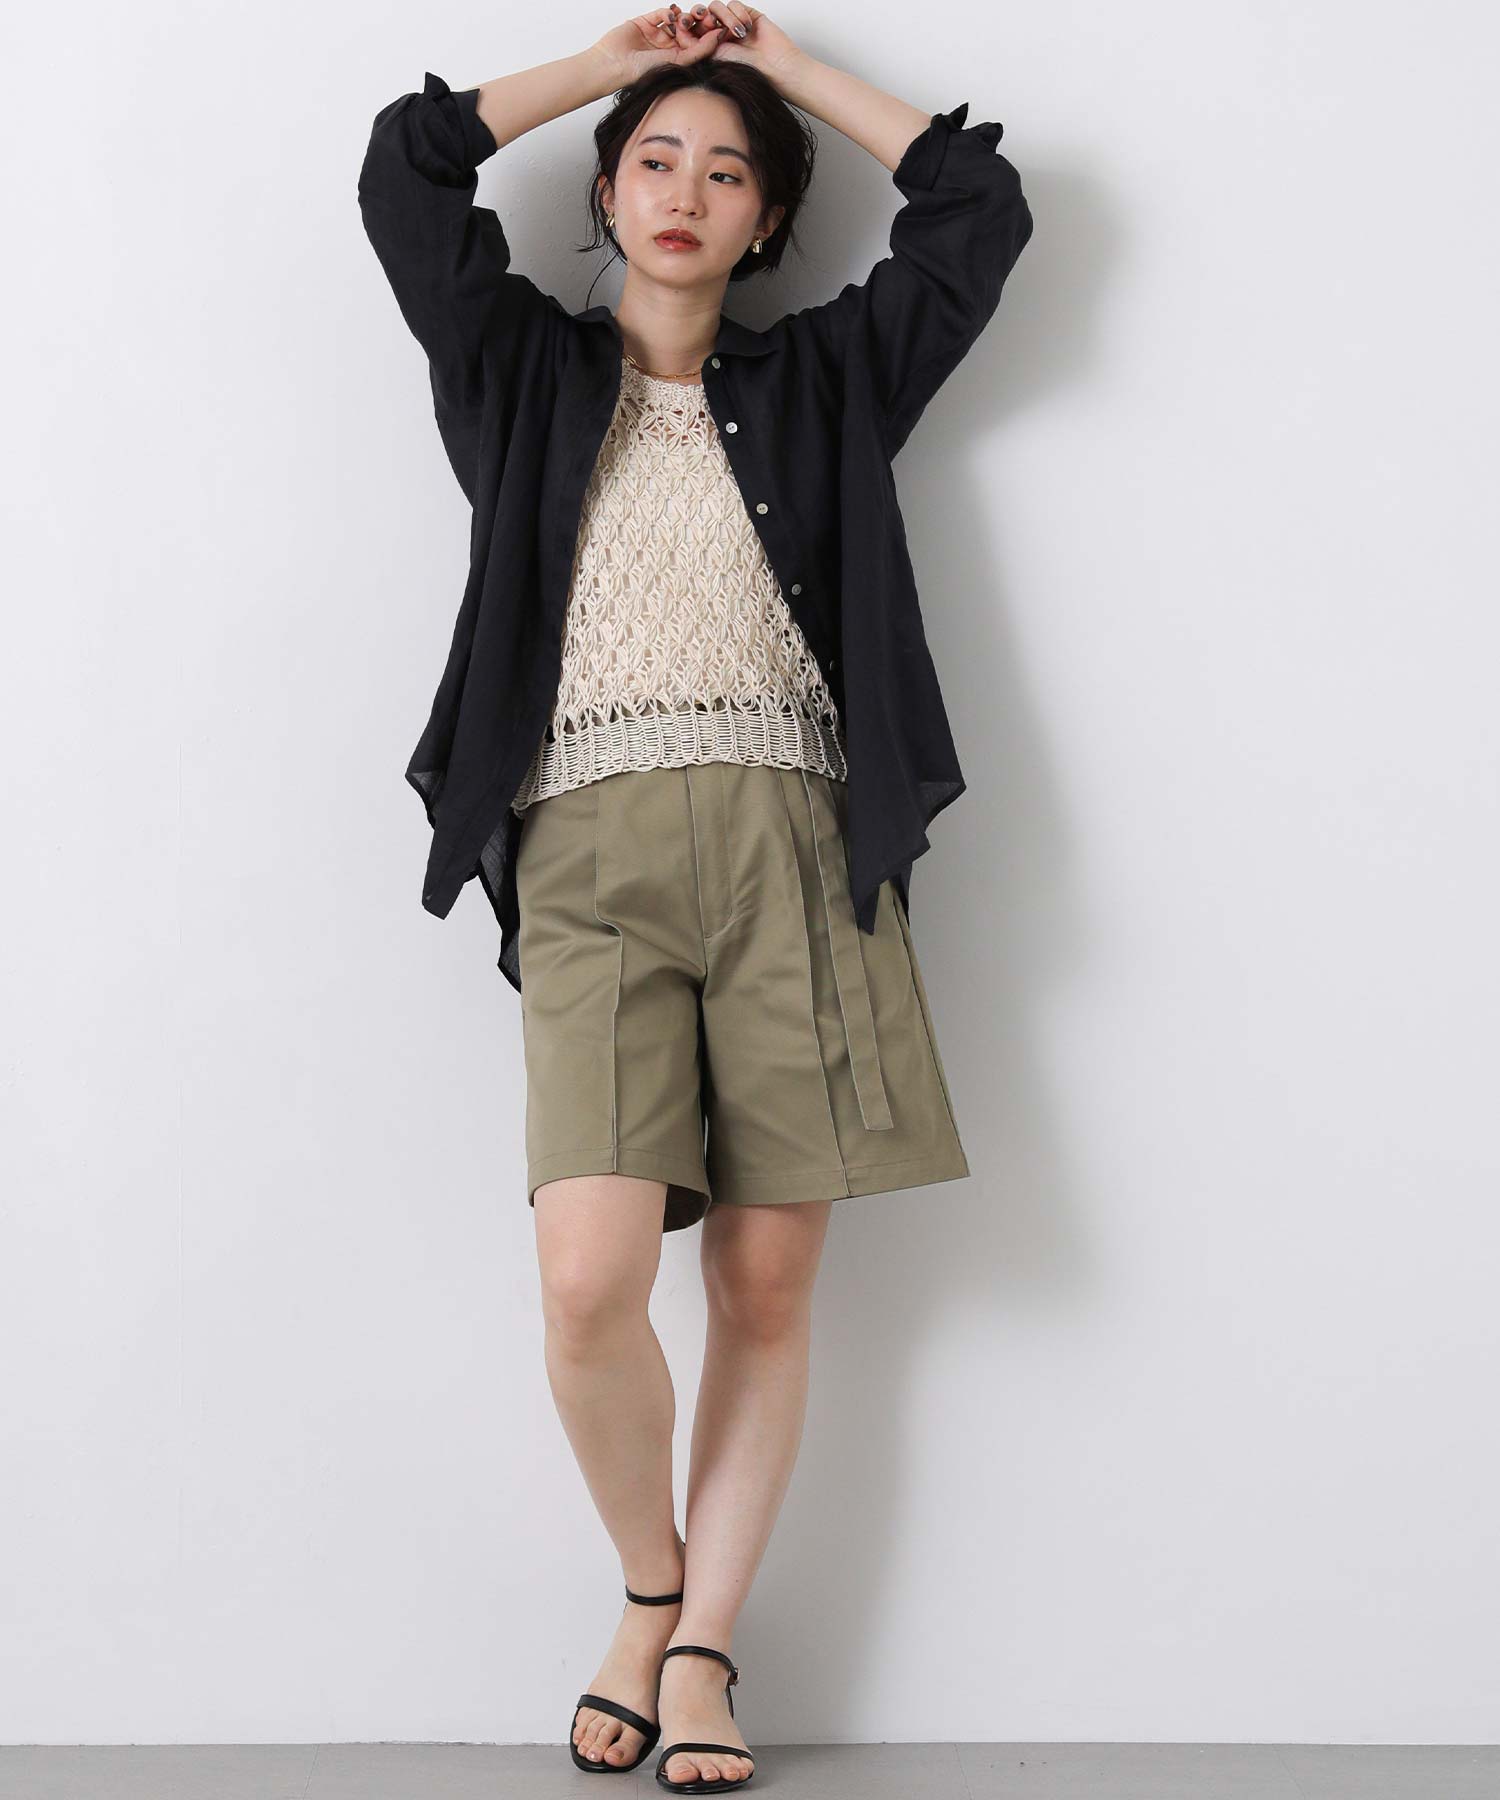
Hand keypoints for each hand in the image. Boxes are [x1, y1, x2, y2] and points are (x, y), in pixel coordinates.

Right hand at [592, 7, 729, 87]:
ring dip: (684, 18)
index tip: (721, 30)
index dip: (709, 37)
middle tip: (707, 19)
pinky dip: (669, 12)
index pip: (698, 46)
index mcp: (677, 61)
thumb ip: (697, 52)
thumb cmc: (642, 72)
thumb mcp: (676, 63)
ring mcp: (657, 34)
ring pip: (677, 20)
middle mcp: (669, 47)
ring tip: (685, 20)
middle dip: (698, 24)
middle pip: (689, 31)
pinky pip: (663, 13)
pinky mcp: (646, 22)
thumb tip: (717, 39)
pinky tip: (671, 17)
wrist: (614, 65)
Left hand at [681, 5, 805, 82]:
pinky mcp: (747, 14)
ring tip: (735, 33)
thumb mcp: (716, 58)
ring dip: (724, 17)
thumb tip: (679, 33)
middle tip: (705, 21)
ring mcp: (733, 24)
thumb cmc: (748, 70)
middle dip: (701, 16)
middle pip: (703, 15)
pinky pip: (734, 4)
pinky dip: (738, 13)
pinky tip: (745, 29)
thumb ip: (698, 45)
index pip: (692, 30)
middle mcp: (720, 34)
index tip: (682, 23)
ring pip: (717, 8)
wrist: (775, 67)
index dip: (686, 24)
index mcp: (709, 47)